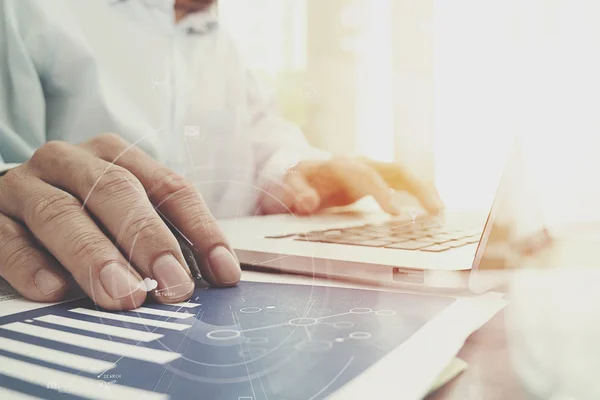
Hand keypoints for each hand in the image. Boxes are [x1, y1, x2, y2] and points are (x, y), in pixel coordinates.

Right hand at [0, 134, 240, 309]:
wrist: (11, 200)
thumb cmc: (83, 211)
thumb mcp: (126, 212)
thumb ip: (164, 235)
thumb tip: (214, 277)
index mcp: (117, 157)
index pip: (169, 188)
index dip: (200, 229)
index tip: (223, 273)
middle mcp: (72, 162)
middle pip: (116, 192)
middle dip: (149, 241)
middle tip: (174, 285)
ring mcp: (27, 186)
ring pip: (61, 214)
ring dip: (96, 257)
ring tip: (125, 295)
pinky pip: (7, 240)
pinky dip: (32, 265)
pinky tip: (56, 291)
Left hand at [260, 156, 443, 215]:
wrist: (303, 170)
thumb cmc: (297, 179)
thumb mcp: (289, 184)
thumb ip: (296, 191)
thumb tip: (307, 202)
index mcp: (341, 165)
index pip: (367, 176)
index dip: (383, 193)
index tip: (396, 213)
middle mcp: (362, 163)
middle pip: (396, 169)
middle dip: (417, 188)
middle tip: (434, 211)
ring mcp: (373, 169)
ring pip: (406, 174)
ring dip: (425, 190)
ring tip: (440, 212)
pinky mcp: (379, 178)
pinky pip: (405, 183)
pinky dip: (420, 193)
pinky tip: (433, 210)